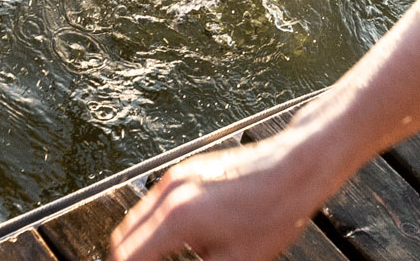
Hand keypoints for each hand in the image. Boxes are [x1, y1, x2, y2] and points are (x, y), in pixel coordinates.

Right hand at [109, 137, 324, 260]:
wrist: (296, 168)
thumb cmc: (273, 211)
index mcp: (178, 217)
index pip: (128, 256)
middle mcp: (171, 191)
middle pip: (124, 236)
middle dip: (128, 259)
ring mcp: (178, 175)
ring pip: (139, 217)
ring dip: (142, 243)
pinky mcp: (189, 169)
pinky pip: (156, 202)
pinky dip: (157, 224)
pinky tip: (186, 240)